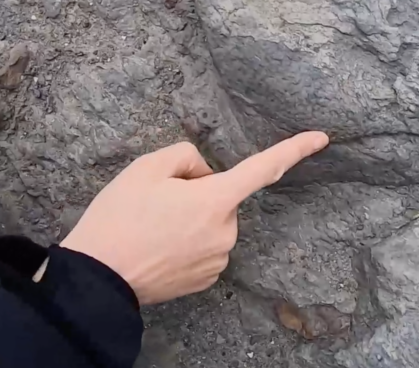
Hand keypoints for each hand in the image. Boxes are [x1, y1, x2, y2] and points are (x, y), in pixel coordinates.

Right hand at [60, 132, 328, 304]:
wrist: (96, 279)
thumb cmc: (119, 218)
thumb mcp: (146, 167)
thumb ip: (186, 157)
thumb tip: (203, 174)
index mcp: (216, 200)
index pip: (264, 168)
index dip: (295, 149)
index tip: (322, 138)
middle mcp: (226, 232)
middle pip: (222, 196)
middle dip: (199, 192)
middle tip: (157, 202)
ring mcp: (218, 259)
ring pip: (212, 222)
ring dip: (191, 218)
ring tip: (151, 227)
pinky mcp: (206, 279)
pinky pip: (205, 246)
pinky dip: (187, 241)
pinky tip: (158, 246)